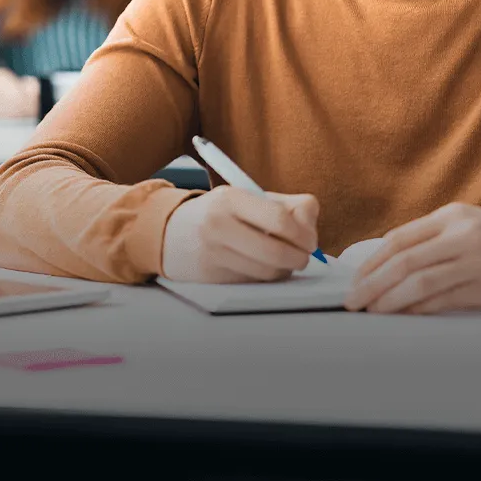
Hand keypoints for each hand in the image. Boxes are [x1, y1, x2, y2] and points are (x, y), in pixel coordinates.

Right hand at [161, 186, 319, 282]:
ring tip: (285, 261)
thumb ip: (289, 206)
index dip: (303, 233)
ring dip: (285, 271)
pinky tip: (263, 267)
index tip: (311, 241)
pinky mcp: (211, 278)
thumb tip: (311, 234)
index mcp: (231, 198)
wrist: (169, 232)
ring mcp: (213, 254)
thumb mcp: (250, 197)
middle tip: (304, 257)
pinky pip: (253, 282)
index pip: (279, 219)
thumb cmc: (223, 212)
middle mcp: (218, 225)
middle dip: (299, 258)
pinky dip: (266, 278)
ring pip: (267, 272)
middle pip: (276, 251)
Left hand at [343, 203, 480, 314]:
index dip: (372, 262)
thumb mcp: (468, 224)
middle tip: (353, 302)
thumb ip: (433, 238)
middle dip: (372, 284)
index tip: (356, 280)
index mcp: (452, 216)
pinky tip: (404, 317)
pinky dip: (418, 310)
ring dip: (390, 301)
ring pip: (419, 283)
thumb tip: (390, 264)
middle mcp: (461, 235)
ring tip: (372, 313)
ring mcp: (474, 261)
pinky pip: (443, 301)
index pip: (400, 239)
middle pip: (404, 261)